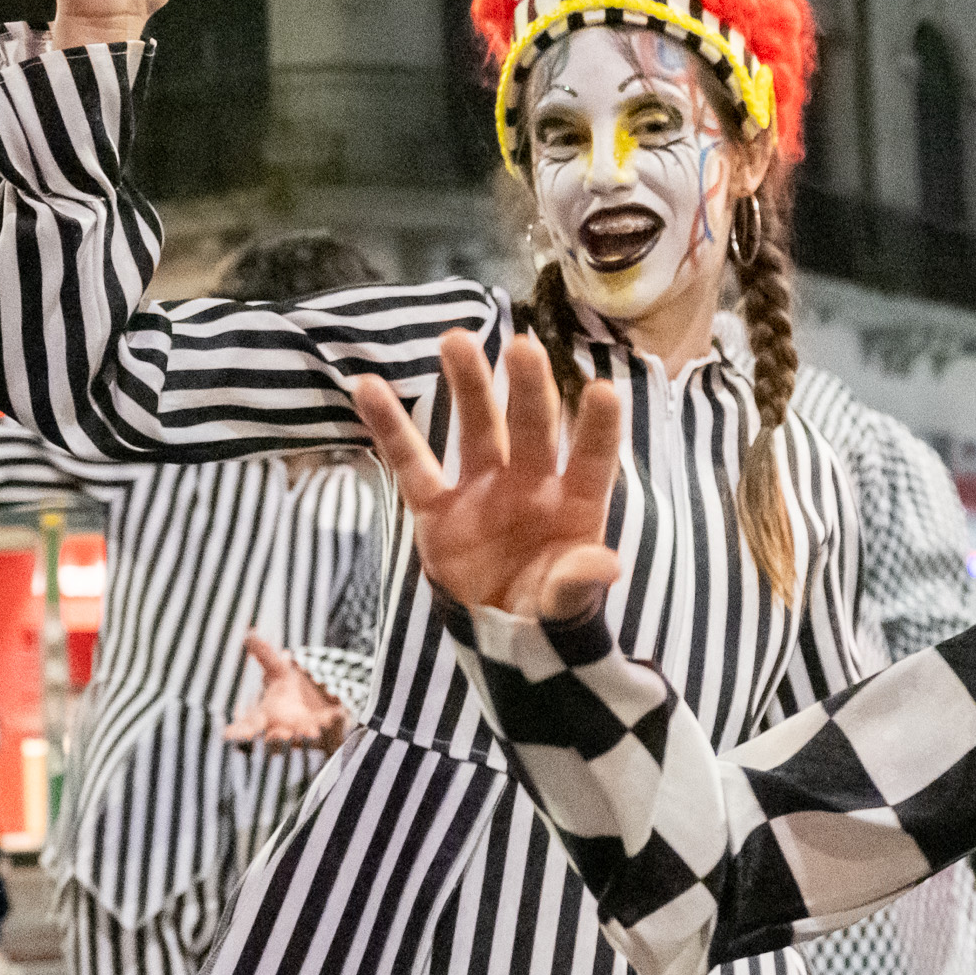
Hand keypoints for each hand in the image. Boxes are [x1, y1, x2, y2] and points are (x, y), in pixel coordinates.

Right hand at [223, 633, 348, 751]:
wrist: (323, 704)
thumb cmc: (291, 692)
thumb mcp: (279, 671)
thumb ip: (265, 655)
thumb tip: (249, 634)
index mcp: (266, 717)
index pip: (248, 727)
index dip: (238, 733)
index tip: (228, 736)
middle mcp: (284, 730)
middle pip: (275, 742)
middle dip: (276, 740)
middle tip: (279, 736)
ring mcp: (306, 733)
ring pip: (303, 741)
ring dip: (305, 736)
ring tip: (309, 732)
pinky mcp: (328, 732)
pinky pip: (332, 730)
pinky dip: (334, 723)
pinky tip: (337, 715)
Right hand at [351, 331, 622, 622]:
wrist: (500, 634)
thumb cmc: (547, 608)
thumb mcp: (566, 602)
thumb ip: (579, 580)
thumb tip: (607, 564)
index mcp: (576, 502)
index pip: (592, 458)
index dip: (598, 428)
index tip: (604, 391)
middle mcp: (532, 482)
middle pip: (532, 427)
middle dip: (528, 389)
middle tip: (522, 348)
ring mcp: (483, 489)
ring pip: (476, 428)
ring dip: (468, 386)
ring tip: (457, 341)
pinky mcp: (437, 508)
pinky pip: (412, 463)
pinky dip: (391, 427)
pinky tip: (368, 388)